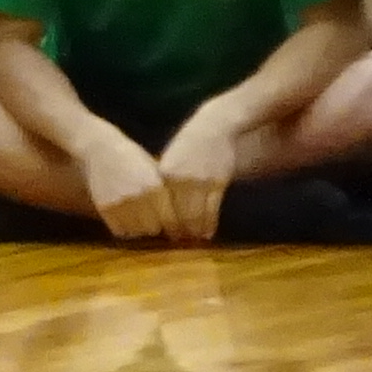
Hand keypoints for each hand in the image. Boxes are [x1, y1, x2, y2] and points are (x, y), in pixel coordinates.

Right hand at [81, 130, 176, 243]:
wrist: (100, 150)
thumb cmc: (133, 160)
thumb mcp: (154, 172)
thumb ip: (165, 193)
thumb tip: (181, 217)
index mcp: (156, 188)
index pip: (170, 221)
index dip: (173, 227)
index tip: (174, 230)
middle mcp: (139, 197)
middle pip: (153, 229)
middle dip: (155, 227)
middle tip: (154, 222)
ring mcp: (120, 204)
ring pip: (136, 232)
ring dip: (139, 229)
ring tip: (139, 220)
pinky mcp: (105, 208)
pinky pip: (120, 231)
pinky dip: (124, 229)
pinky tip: (126, 219)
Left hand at [153, 106, 240, 245]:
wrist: (213, 127)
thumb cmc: (187, 146)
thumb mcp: (169, 162)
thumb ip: (162, 183)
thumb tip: (154, 209)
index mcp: (163, 175)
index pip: (161, 207)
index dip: (162, 224)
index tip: (162, 236)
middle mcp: (179, 180)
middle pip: (178, 215)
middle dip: (179, 232)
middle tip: (178, 243)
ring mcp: (200, 182)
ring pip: (196, 215)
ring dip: (195, 231)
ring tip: (194, 241)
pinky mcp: (217, 183)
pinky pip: (212, 209)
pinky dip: (209, 223)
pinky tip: (207, 232)